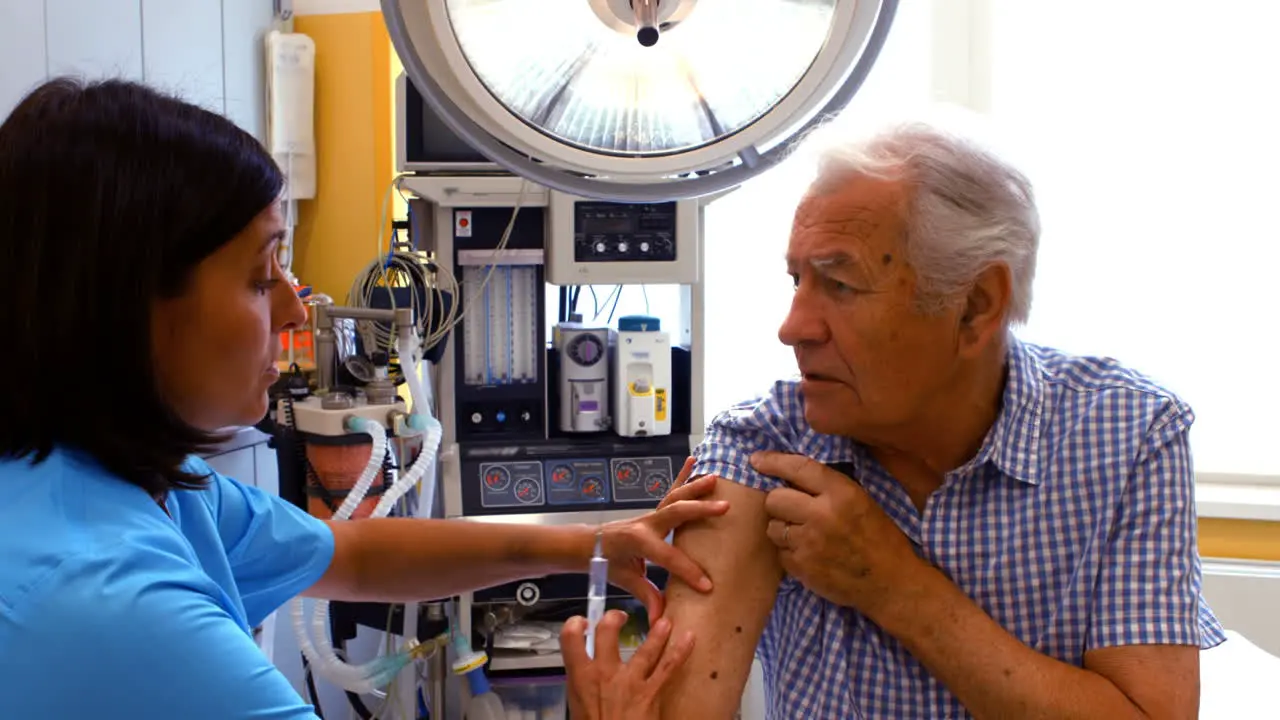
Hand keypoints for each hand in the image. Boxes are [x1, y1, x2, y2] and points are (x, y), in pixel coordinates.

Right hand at [562, 610, 694, 719]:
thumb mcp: (578, 706)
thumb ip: (583, 685)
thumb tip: (588, 674)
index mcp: (581, 677)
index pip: (570, 638)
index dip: (574, 625)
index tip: (581, 622)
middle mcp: (605, 673)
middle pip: (607, 632)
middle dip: (613, 618)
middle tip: (620, 616)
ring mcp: (630, 681)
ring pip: (645, 648)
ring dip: (657, 632)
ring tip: (665, 621)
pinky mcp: (650, 693)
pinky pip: (668, 667)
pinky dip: (681, 651)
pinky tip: (689, 638)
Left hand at [600, 458, 726, 618]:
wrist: (589, 545)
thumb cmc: (607, 562)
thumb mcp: (625, 580)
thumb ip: (645, 596)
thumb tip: (661, 619)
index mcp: (637, 541)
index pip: (667, 556)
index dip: (688, 571)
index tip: (707, 586)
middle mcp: (645, 523)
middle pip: (674, 512)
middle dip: (699, 510)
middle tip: (724, 507)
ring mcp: (650, 515)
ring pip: (674, 496)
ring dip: (695, 487)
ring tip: (715, 479)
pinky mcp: (654, 512)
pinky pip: (670, 491)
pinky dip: (682, 475)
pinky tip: (693, 461)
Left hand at [751, 451, 921, 616]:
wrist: (891, 582)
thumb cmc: (880, 538)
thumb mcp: (862, 500)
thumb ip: (828, 487)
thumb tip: (790, 475)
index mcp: (841, 493)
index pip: (798, 468)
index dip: (773, 461)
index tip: (757, 460)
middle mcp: (822, 515)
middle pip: (775, 499)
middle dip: (779, 503)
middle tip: (792, 510)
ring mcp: (809, 543)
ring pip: (773, 527)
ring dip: (783, 529)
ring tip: (803, 535)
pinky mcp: (802, 567)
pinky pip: (780, 553)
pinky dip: (789, 553)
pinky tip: (808, 554)